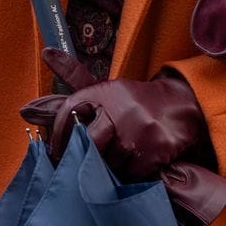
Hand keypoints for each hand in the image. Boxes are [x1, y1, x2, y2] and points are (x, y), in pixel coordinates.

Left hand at [19, 48, 206, 175]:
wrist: (179, 105)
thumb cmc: (132, 101)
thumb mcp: (104, 87)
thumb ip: (73, 74)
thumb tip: (46, 52)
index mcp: (103, 91)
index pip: (69, 109)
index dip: (58, 132)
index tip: (54, 149)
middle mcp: (118, 108)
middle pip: (88, 142)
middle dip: (86, 155)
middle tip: (84, 162)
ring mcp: (137, 130)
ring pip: (110, 162)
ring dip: (110, 165)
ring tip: (119, 154)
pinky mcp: (154, 150)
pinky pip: (131, 173)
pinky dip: (131, 172)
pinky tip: (136, 160)